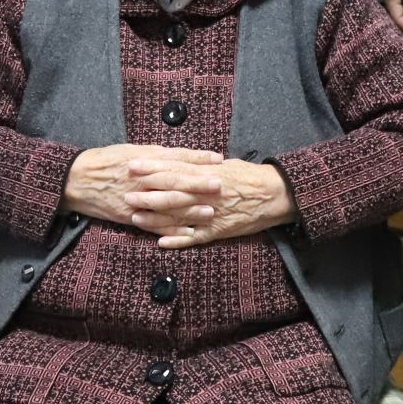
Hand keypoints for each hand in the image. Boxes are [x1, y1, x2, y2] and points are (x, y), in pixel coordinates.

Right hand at [62, 143, 223, 225]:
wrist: (76, 179)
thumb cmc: (104, 161)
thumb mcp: (129, 149)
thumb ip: (153, 154)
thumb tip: (176, 153)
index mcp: (143, 159)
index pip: (176, 157)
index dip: (197, 158)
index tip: (218, 158)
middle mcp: (142, 178)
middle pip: (176, 181)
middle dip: (199, 183)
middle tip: (221, 183)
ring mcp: (137, 199)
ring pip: (168, 205)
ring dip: (191, 209)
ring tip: (211, 210)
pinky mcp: (130, 217)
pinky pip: (154, 225)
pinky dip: (171, 230)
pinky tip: (188, 233)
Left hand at [125, 156, 298, 248]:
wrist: (276, 195)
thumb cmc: (251, 176)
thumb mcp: (226, 165)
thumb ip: (203, 165)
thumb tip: (184, 160)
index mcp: (208, 173)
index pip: (175, 168)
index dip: (153, 167)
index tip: (134, 165)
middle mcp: (207, 193)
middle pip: (172, 192)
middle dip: (148, 193)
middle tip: (126, 193)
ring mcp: (211, 213)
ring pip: (179, 216)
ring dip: (156, 218)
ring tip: (135, 217)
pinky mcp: (218, 231)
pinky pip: (195, 238)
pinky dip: (178, 240)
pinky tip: (161, 243)